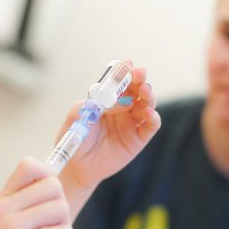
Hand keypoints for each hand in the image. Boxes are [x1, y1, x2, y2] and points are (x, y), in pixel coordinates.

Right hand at [0, 157, 73, 228]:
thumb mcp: (7, 227)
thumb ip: (27, 207)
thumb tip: (58, 188)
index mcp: (2, 201)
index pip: (29, 165)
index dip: (48, 175)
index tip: (48, 198)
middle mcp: (6, 208)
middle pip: (55, 186)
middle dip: (60, 209)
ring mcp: (15, 224)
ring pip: (63, 209)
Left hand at [59, 62, 160, 189]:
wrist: (76, 164)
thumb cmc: (75, 136)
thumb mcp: (77, 114)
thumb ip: (91, 103)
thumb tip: (112, 97)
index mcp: (108, 99)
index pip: (120, 82)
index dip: (125, 72)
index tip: (127, 65)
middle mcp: (123, 108)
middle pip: (136, 90)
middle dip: (139, 80)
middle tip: (139, 74)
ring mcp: (132, 123)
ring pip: (146, 104)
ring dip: (148, 95)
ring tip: (144, 90)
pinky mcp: (138, 139)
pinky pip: (150, 126)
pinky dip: (153, 117)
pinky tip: (148, 112)